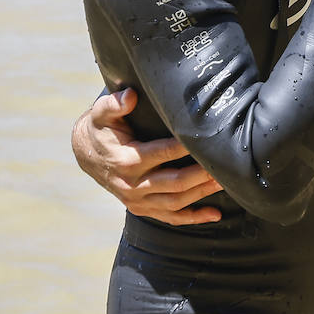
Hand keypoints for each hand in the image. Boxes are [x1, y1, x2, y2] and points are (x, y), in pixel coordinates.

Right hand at [71, 88, 222, 224]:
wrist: (86, 154)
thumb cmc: (101, 128)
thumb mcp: (101, 113)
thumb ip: (114, 103)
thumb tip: (130, 95)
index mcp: (126, 160)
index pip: (163, 153)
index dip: (187, 146)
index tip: (208, 138)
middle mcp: (132, 185)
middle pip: (175, 182)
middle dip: (202, 174)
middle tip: (226, 164)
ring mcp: (137, 201)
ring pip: (176, 202)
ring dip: (203, 194)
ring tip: (226, 181)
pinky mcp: (142, 209)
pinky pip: (170, 217)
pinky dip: (193, 218)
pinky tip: (215, 215)